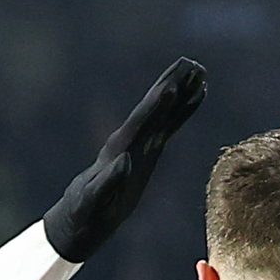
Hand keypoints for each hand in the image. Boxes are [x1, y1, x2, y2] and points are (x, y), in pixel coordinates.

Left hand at [41, 58, 209, 262]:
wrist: (80, 216)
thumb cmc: (85, 213)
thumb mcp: (94, 202)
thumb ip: (107, 183)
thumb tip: (124, 162)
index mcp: (120, 148)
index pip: (141, 121)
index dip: (154, 106)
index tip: (169, 88)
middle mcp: (131, 139)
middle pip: (154, 106)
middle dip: (171, 85)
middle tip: (191, 63)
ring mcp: (141, 143)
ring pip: (164, 111)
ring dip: (181, 91)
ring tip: (199, 71)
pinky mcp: (148, 151)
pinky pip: (169, 125)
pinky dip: (182, 111)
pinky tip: (194, 97)